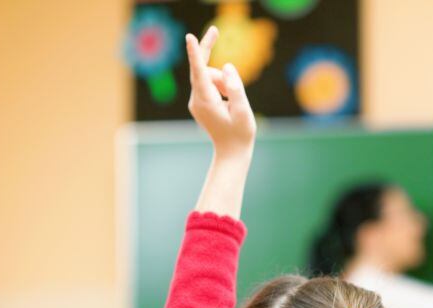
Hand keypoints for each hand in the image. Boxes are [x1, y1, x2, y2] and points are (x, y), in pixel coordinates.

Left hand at [186, 27, 255, 160]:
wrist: (232, 152)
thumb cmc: (240, 134)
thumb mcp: (244, 111)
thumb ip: (236, 87)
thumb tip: (227, 67)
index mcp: (206, 101)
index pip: (200, 72)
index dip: (196, 53)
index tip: (189, 38)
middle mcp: (197, 99)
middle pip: (202, 69)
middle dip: (210, 53)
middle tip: (215, 30)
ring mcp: (196, 101)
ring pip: (210, 77)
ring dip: (225, 83)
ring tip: (234, 102)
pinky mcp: (200, 101)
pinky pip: (210, 84)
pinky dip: (222, 87)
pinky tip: (228, 103)